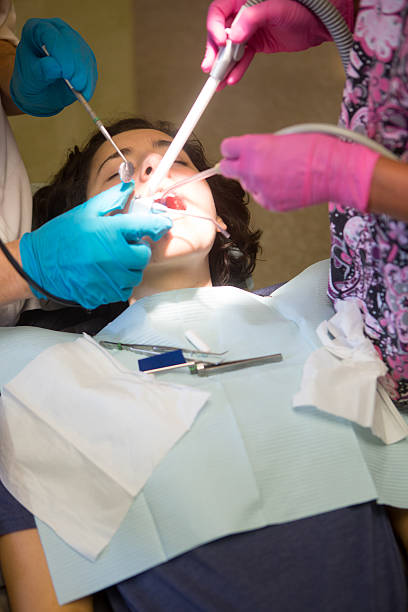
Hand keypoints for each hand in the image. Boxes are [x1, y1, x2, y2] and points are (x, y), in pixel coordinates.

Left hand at [10, 18, 96, 115]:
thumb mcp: (30, 78)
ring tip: (83, 91)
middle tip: (78, 85)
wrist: (38, 89)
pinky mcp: (83, 53)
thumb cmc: (30, 81)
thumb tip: (57, 68)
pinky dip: (90, 78)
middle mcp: (56, 30)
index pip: (52, 36)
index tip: (67, 74)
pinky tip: (86, 91)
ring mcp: (71, 40)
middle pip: (72, 43)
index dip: (62, 54)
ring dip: (86, 74)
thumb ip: (42, 71)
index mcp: (36, 30)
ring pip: (84, 54)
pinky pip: (90, 64)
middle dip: (77, 66)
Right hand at [19, 181, 172, 308]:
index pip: (147, 227)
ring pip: (134, 275)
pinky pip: (122, 290)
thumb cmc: (61, 237)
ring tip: (110, 260)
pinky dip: (118, 283)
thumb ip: (111, 200)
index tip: (162, 225)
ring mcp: (109, 278)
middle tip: (123, 246)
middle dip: (137, 250)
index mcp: (110, 232)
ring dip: (128, 268)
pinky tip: (104, 274)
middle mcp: (113, 257)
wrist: (39, 265)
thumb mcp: (86, 212)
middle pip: (143, 256)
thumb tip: (129, 188)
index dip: (158, 225)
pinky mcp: (104, 294)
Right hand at [201, 0, 353, 86]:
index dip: (215, 27)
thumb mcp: (277, 8)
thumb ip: (253, 17)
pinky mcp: (256, 44)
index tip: (220, 42)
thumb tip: (234, 35)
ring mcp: (249, 30)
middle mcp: (243, 14)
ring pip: (229, 49)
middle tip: (210, 67)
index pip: (219, 11)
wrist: (320, 22)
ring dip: (223, 66)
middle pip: (219, 32)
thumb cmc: (303, 7)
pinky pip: (242, 58)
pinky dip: (237, 69)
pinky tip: (232, 79)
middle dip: (214, 51)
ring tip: (217, 81)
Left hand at [220, 133, 379, 212]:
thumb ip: (261, 146)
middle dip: (234, 166)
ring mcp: (260, 188)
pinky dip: (268, 192)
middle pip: (225, 169)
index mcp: (254, 147)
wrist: (333, 172)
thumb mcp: (282, 137)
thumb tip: (251, 152)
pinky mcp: (269, 203)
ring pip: (246, 184)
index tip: (235, 151)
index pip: (226, 148)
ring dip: (255, 179)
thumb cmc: (315, 151)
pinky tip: (284, 185)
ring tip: (278, 173)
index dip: (232, 149)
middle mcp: (252, 169)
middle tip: (244, 164)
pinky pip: (260, 197)